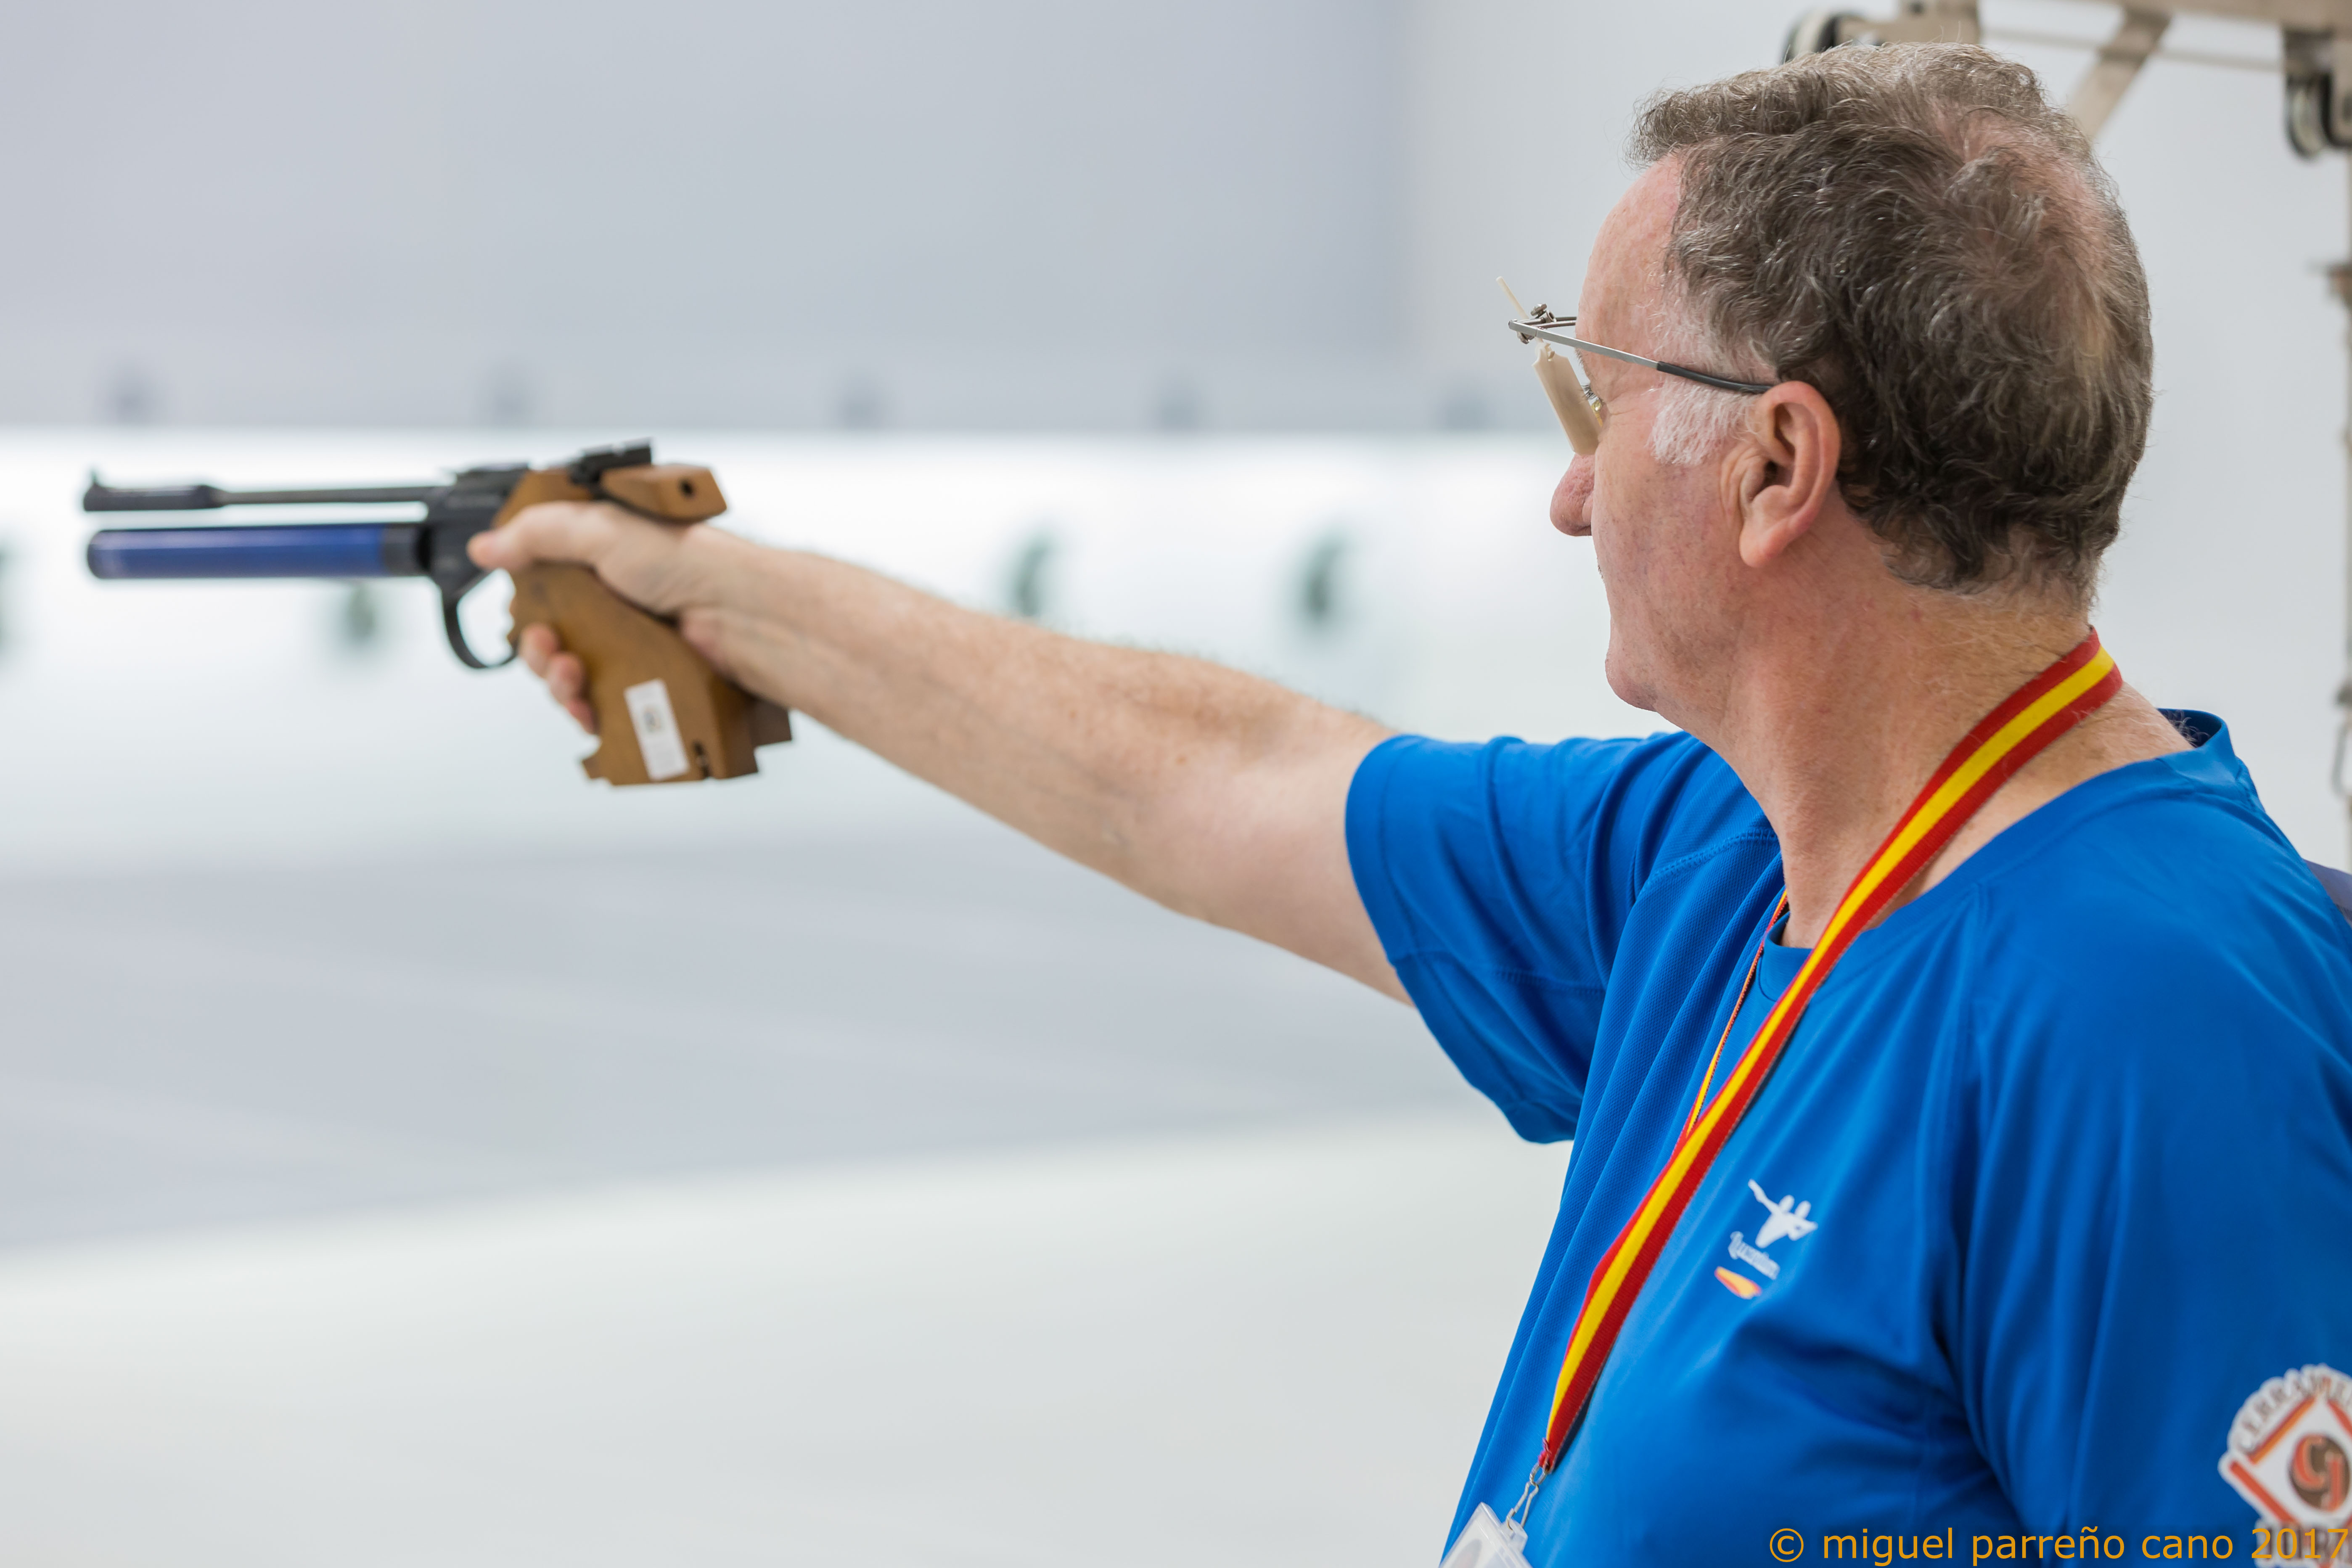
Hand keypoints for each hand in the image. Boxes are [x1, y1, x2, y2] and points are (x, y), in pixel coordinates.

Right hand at [467, 500, 741, 734]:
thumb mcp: (604, 529)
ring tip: (570, 672)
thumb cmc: (692, 562)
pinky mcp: (643, 687)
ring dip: (554, 679)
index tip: (521, 609)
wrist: (741, 615)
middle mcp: (615, 607)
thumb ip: (538, 533)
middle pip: (548, 637)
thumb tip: (485, 546)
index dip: (524, 603)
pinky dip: (582, 710)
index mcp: (603, 564)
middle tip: (546, 644)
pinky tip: (584, 705)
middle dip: (534, 647)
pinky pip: (599, 709)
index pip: (543, 587)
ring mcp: (629, 649)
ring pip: (568, 677)